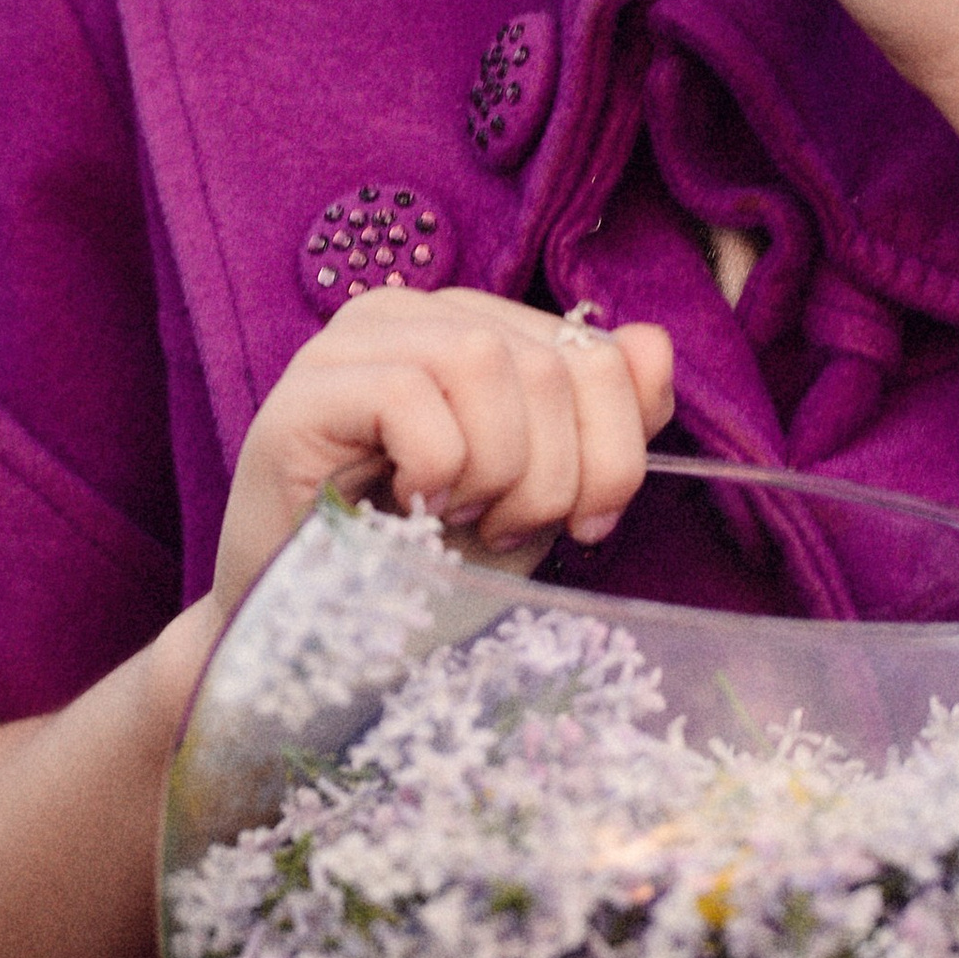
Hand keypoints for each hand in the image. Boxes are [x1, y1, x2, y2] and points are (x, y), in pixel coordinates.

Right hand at [214, 289, 675, 623]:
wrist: (325, 643)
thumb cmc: (432, 564)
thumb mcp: (545, 494)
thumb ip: (608, 421)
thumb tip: (653, 345)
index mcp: (477, 326)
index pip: (599, 352)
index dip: (616, 449)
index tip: (581, 522)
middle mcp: (415, 314)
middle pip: (551, 361)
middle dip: (557, 474)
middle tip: (505, 528)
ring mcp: (352, 343)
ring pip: (485, 362)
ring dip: (496, 468)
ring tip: (459, 516)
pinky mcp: (306, 390)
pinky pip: (411, 394)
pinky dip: (434, 467)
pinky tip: (409, 508)